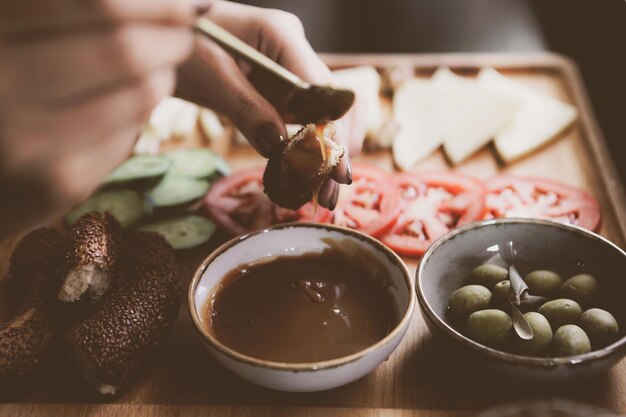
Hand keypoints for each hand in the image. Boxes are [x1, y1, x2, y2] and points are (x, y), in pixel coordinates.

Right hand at [0, 0, 194, 236]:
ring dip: (164, 72)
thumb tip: (180, 2)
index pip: (98, 2)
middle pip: (124, 46)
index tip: (186, 4)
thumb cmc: (11, 82)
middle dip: (172, 35)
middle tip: (182, 30)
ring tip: (157, 65)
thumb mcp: (20, 32)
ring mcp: (26, 137)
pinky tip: (126, 104)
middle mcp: (0, 80)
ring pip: (141, 90)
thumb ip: (79, 11)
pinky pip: (133, 130)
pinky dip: (142, 110)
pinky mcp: (60, 180)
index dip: (157, 3)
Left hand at [176, 1, 366, 208]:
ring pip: (328, 116)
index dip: (332, 132)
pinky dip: (311, 150)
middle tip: (329, 193)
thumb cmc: (184, 43)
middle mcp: (296, 52)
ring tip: (323, 193)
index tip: (334, 170)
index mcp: (281, 35)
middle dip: (336, 150)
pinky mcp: (284, 91)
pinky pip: (307, 122)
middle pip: (335, 104)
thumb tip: (278, 147)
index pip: (321, 90)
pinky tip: (309, 177)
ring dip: (330, 154)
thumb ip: (246, 108)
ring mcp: (293, 72)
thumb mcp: (209, 73)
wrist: (169, 37)